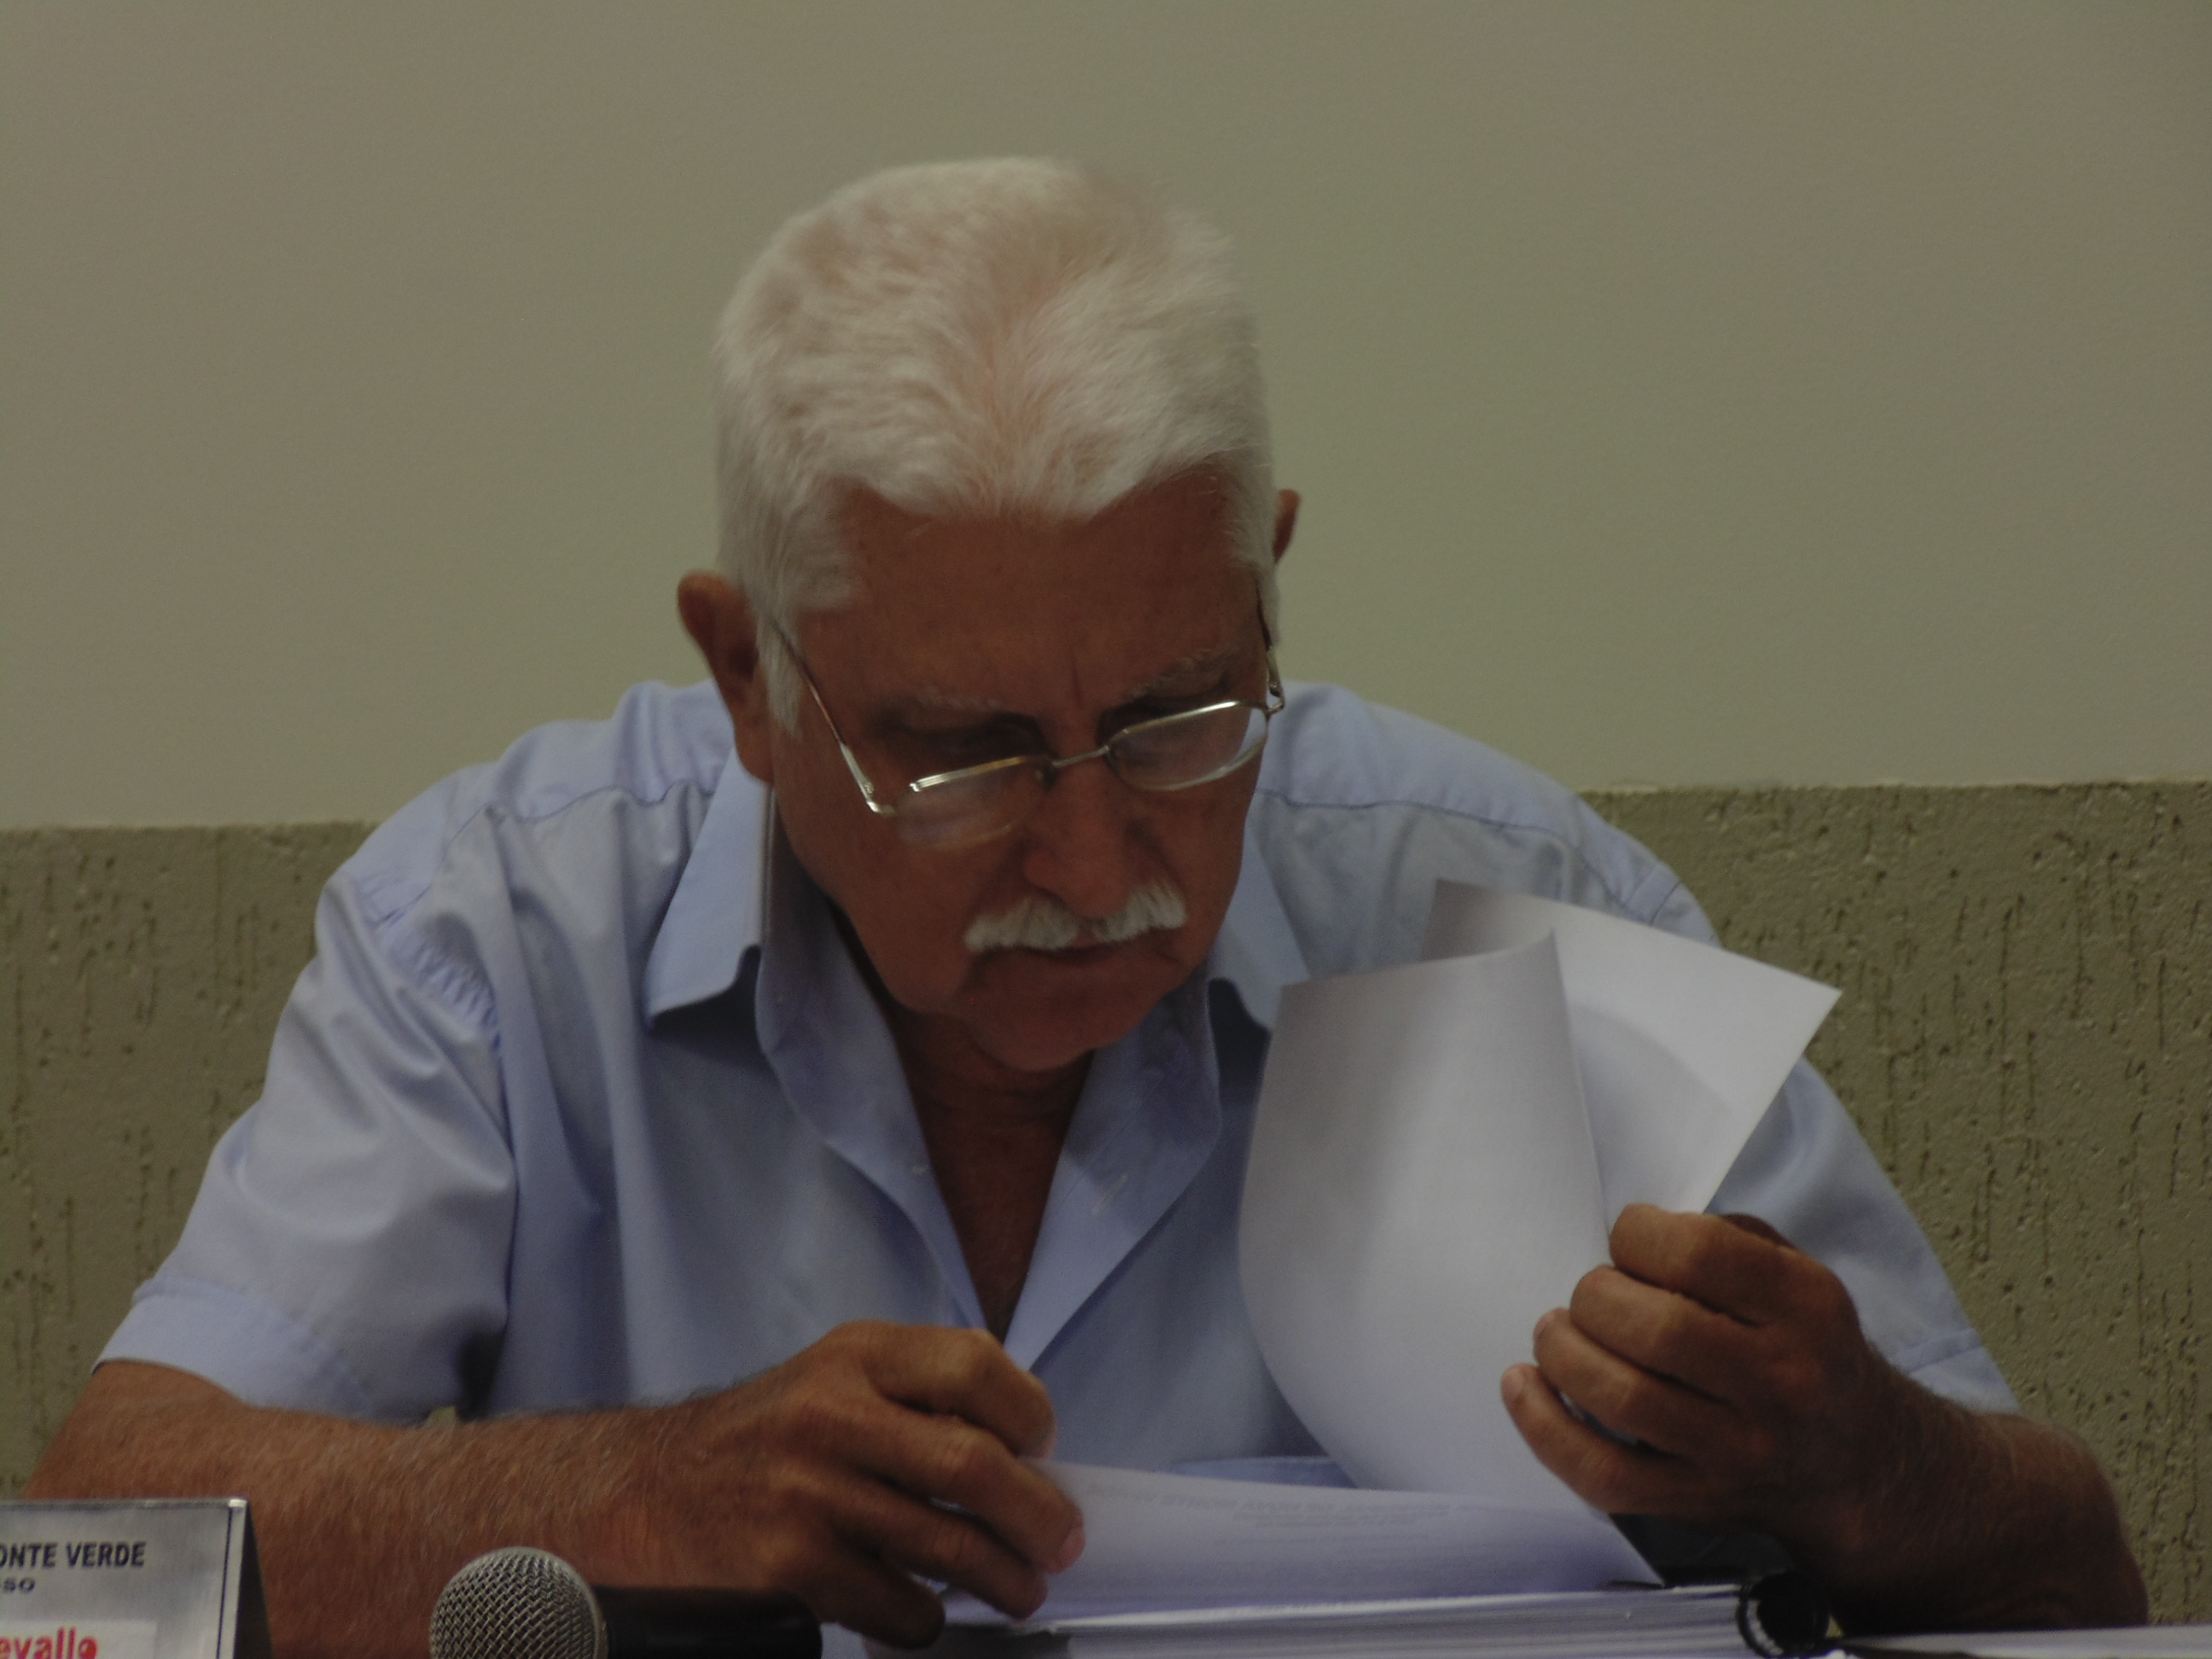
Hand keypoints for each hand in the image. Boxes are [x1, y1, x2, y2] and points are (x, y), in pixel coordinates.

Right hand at [605, 1322, 1083, 1646]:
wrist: (645, 1494)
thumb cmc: (762, 1442)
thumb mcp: (833, 1380)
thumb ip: (918, 1395)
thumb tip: (1027, 1453)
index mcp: (855, 1357)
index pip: (975, 1367)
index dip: (1028, 1414)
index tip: (1044, 1452)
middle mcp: (831, 1415)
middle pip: (974, 1466)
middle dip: (1038, 1516)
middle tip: (1060, 1543)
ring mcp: (808, 1494)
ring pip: (947, 1548)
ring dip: (1004, 1579)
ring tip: (1020, 1589)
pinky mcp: (790, 1570)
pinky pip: (899, 1607)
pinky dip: (927, 1618)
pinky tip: (925, 1609)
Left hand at [1500, 1205, 1908, 1565]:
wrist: (1855, 1461)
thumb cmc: (1802, 1345)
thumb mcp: (1794, 1272)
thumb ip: (1722, 1238)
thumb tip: (1631, 1237)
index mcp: (1804, 1308)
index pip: (1699, 1255)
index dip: (1637, 1235)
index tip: (1625, 1241)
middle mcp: (1781, 1381)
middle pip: (1655, 1330)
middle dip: (1594, 1298)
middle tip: (1591, 1296)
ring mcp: (1737, 1449)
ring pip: (1625, 1401)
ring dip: (1563, 1354)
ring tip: (1554, 1333)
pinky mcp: (1695, 1500)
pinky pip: (1605, 1475)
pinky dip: (1545, 1429)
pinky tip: (1523, 1386)